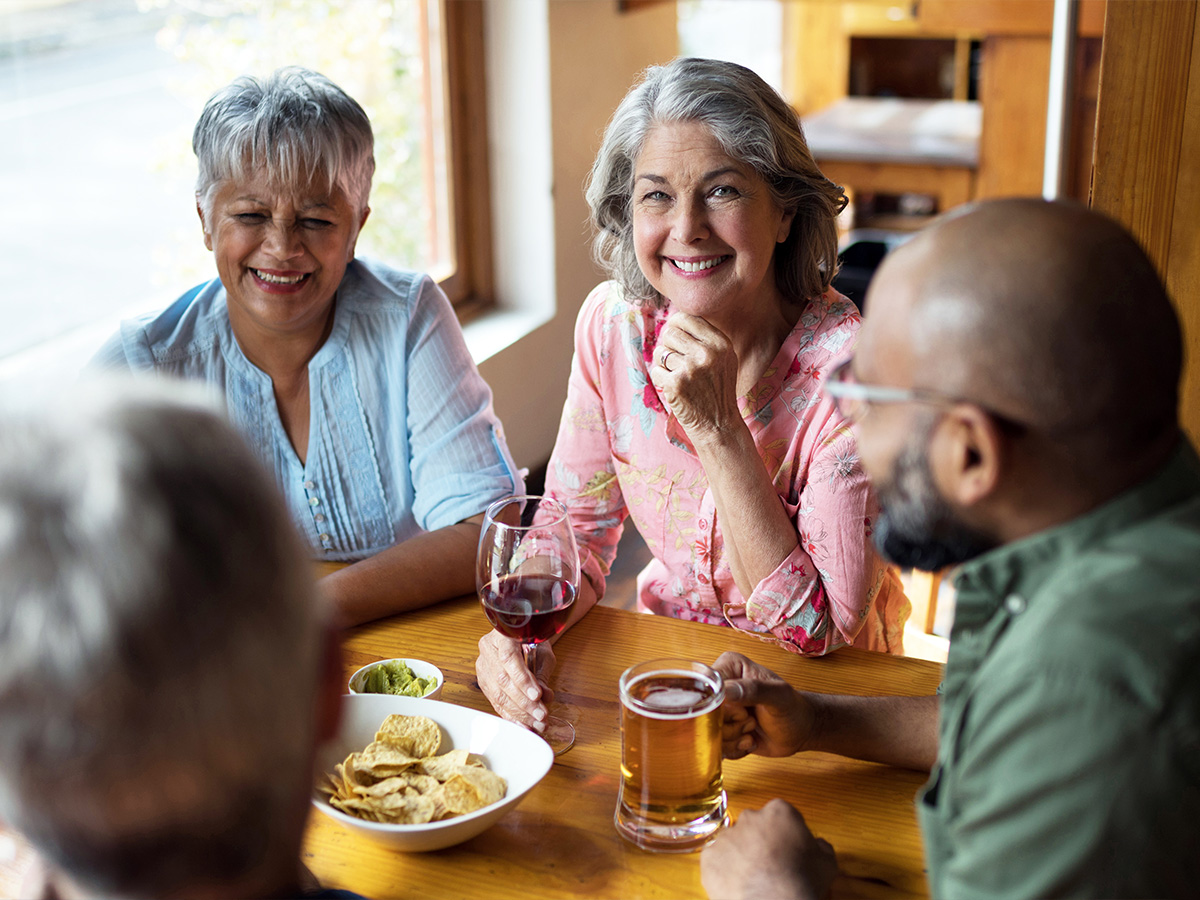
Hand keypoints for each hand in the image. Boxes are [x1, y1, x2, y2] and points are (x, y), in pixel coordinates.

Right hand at [476, 629, 554, 731]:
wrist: (520, 638)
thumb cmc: (532, 641)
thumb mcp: (542, 652)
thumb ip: (542, 674)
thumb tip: (545, 697)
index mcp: (501, 635)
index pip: (509, 659)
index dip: (522, 680)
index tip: (537, 695)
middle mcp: (487, 650)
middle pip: (502, 680)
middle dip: (524, 702)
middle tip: (541, 715)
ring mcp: (483, 667)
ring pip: (498, 695)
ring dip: (519, 713)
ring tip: (537, 723)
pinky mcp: (484, 683)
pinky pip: (496, 702)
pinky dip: (511, 716)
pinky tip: (523, 724)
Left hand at [649, 313, 741, 441]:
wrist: (718, 425)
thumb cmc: (717, 390)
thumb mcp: (723, 359)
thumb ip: (705, 338)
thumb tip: (674, 320)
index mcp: (720, 343)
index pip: (687, 318)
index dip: (675, 325)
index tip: (674, 337)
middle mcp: (707, 353)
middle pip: (670, 333)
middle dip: (668, 346)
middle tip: (675, 361)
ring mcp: (690, 368)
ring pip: (660, 352)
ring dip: (663, 364)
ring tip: (677, 376)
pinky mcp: (675, 384)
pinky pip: (656, 371)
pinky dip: (661, 380)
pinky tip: (674, 388)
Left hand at [700, 799, 836, 899]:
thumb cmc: (802, 883)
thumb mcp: (826, 863)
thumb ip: (822, 847)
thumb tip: (819, 846)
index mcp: (779, 813)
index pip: (781, 815)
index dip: (785, 834)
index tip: (789, 849)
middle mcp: (750, 818)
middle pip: (754, 826)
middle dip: (760, 841)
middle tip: (771, 865)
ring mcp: (727, 836)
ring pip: (733, 843)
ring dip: (740, 856)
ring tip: (754, 880)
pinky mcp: (710, 857)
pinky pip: (715, 860)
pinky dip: (723, 871)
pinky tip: (738, 885)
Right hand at [714, 651, 815, 758]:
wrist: (800, 730)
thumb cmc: (792, 708)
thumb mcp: (778, 696)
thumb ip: (753, 690)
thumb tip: (725, 691)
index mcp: (729, 667)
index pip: (705, 688)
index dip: (722, 707)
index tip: (743, 711)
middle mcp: (719, 686)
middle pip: (704, 714)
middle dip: (730, 726)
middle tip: (751, 721)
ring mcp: (718, 709)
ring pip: (707, 733)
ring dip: (734, 738)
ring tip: (752, 728)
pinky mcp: (719, 729)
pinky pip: (714, 746)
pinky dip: (734, 749)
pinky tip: (749, 740)